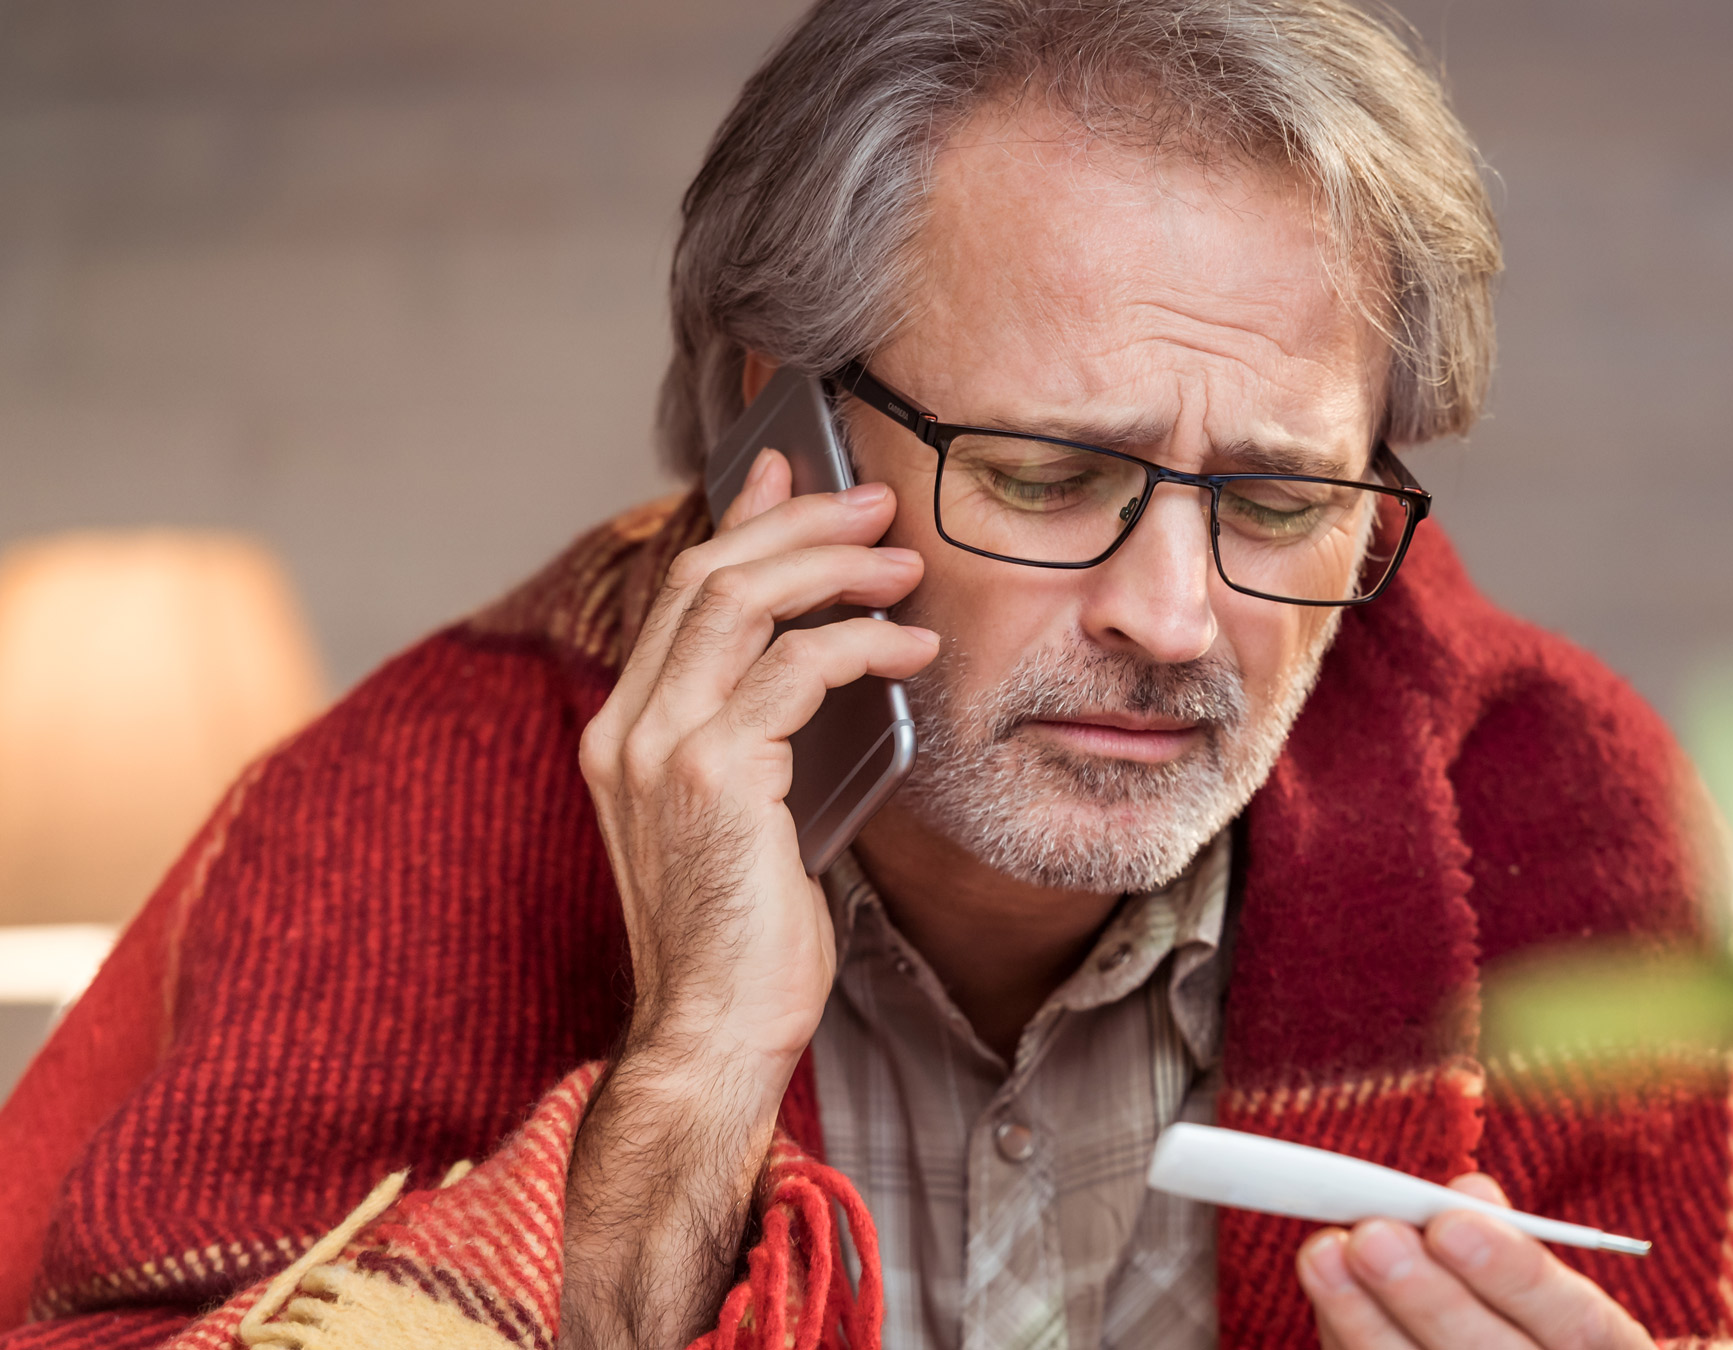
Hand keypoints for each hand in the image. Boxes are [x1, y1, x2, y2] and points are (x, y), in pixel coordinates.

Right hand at [578, 449, 935, 1076]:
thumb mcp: (752, 815)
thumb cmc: (745, 938)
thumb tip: (819, 655)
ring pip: (743, 602)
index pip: (683, 592)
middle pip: (710, 575)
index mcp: (625, 731)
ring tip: (902, 565)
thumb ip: (765, 733)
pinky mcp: (711, 776)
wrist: (712, 1035)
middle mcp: (626, 728)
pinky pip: (795, 670)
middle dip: (799, 522)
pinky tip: (910, 651)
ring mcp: (658, 748)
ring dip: (833, 568)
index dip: (741, 521)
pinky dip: (860, 645)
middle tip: (875, 505)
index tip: (792, 473)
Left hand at [1298, 1174, 1656, 1349]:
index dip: (1514, 1272)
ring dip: (1366, 1324)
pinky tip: (1326, 1300)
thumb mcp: (1554, 1294)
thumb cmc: (1543, 1332)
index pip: (1577, 1323)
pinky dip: (1350, 1346)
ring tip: (1323, 1254)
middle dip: (1426, 1296)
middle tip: (1369, 1236)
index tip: (1450, 1222)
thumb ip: (1511, 1246)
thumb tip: (1469, 1191)